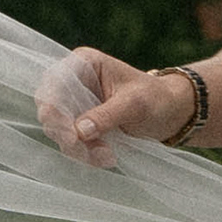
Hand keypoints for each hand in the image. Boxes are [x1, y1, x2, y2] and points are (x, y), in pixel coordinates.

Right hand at [37, 47, 193, 168]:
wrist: (170, 113)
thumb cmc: (157, 98)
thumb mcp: (135, 104)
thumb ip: (106, 115)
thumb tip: (79, 132)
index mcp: (84, 64)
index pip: (55, 82)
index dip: (54, 108)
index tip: (69, 136)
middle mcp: (74, 81)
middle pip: (50, 108)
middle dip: (66, 134)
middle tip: (86, 152)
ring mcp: (75, 104)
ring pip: (59, 130)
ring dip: (79, 149)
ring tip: (107, 157)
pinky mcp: (80, 123)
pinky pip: (71, 142)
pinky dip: (86, 154)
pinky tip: (107, 157)